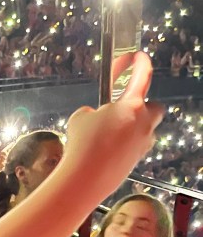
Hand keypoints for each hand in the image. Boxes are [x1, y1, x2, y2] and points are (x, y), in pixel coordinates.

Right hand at [64, 52, 163, 200]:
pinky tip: (107, 150)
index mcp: (132, 106)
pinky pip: (136, 147)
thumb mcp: (80, 117)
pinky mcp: (136, 161)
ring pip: (147, 130)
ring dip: (135, 127)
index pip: (143, 77)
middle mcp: (143, 123)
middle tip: (126, 107)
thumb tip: (95, 118)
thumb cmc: (83, 145)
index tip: (139, 57)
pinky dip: (125, 145)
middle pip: (155, 107)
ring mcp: (142, 144)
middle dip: (144, 106)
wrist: (85, 178)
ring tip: (112, 132)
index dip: (140, 63)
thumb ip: (92, 111)